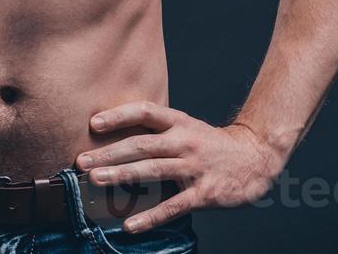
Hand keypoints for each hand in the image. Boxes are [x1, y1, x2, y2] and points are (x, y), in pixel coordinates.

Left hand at [75, 102, 284, 232]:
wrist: (256, 157)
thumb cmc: (212, 144)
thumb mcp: (187, 127)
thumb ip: (158, 131)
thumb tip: (117, 138)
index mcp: (179, 122)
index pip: (145, 112)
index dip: (119, 115)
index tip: (93, 123)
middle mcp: (185, 141)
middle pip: (142, 144)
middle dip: (109, 152)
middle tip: (81, 160)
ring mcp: (194, 167)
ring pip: (153, 170)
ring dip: (122, 175)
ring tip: (96, 180)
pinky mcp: (204, 193)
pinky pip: (173, 206)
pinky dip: (150, 216)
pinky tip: (130, 225)